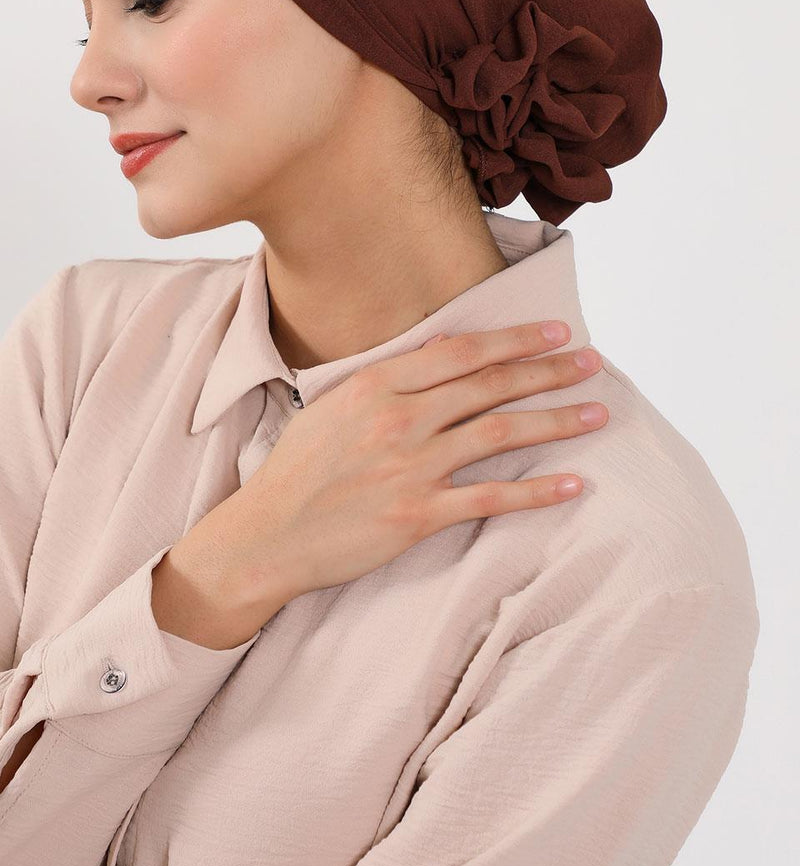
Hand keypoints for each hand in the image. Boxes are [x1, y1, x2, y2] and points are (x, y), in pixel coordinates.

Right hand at [214, 320, 607, 606]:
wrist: (268, 535)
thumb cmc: (298, 470)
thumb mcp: (333, 407)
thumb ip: (387, 382)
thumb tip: (442, 357)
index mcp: (376, 385)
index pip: (462, 352)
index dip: (515, 339)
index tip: (555, 330)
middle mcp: (399, 419)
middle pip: (491, 385)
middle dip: (549, 370)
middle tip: (592, 361)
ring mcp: (412, 468)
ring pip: (501, 433)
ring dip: (557, 420)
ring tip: (597, 412)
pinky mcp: (420, 515)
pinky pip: (492, 498)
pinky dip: (538, 491)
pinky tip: (574, 484)